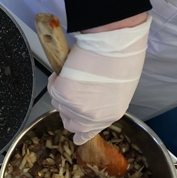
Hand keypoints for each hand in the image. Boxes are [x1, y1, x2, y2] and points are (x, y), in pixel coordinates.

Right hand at [47, 17, 149, 144]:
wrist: (115, 42)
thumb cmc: (123, 57)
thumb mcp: (120, 88)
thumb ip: (105, 102)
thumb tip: (93, 100)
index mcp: (109, 115)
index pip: (88, 133)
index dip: (80, 132)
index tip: (77, 135)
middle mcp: (91, 117)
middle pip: (69, 123)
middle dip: (68, 110)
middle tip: (71, 93)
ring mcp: (75, 107)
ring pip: (58, 105)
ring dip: (62, 92)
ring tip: (73, 75)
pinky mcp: (63, 94)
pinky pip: (53, 89)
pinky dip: (56, 79)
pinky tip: (65, 70)